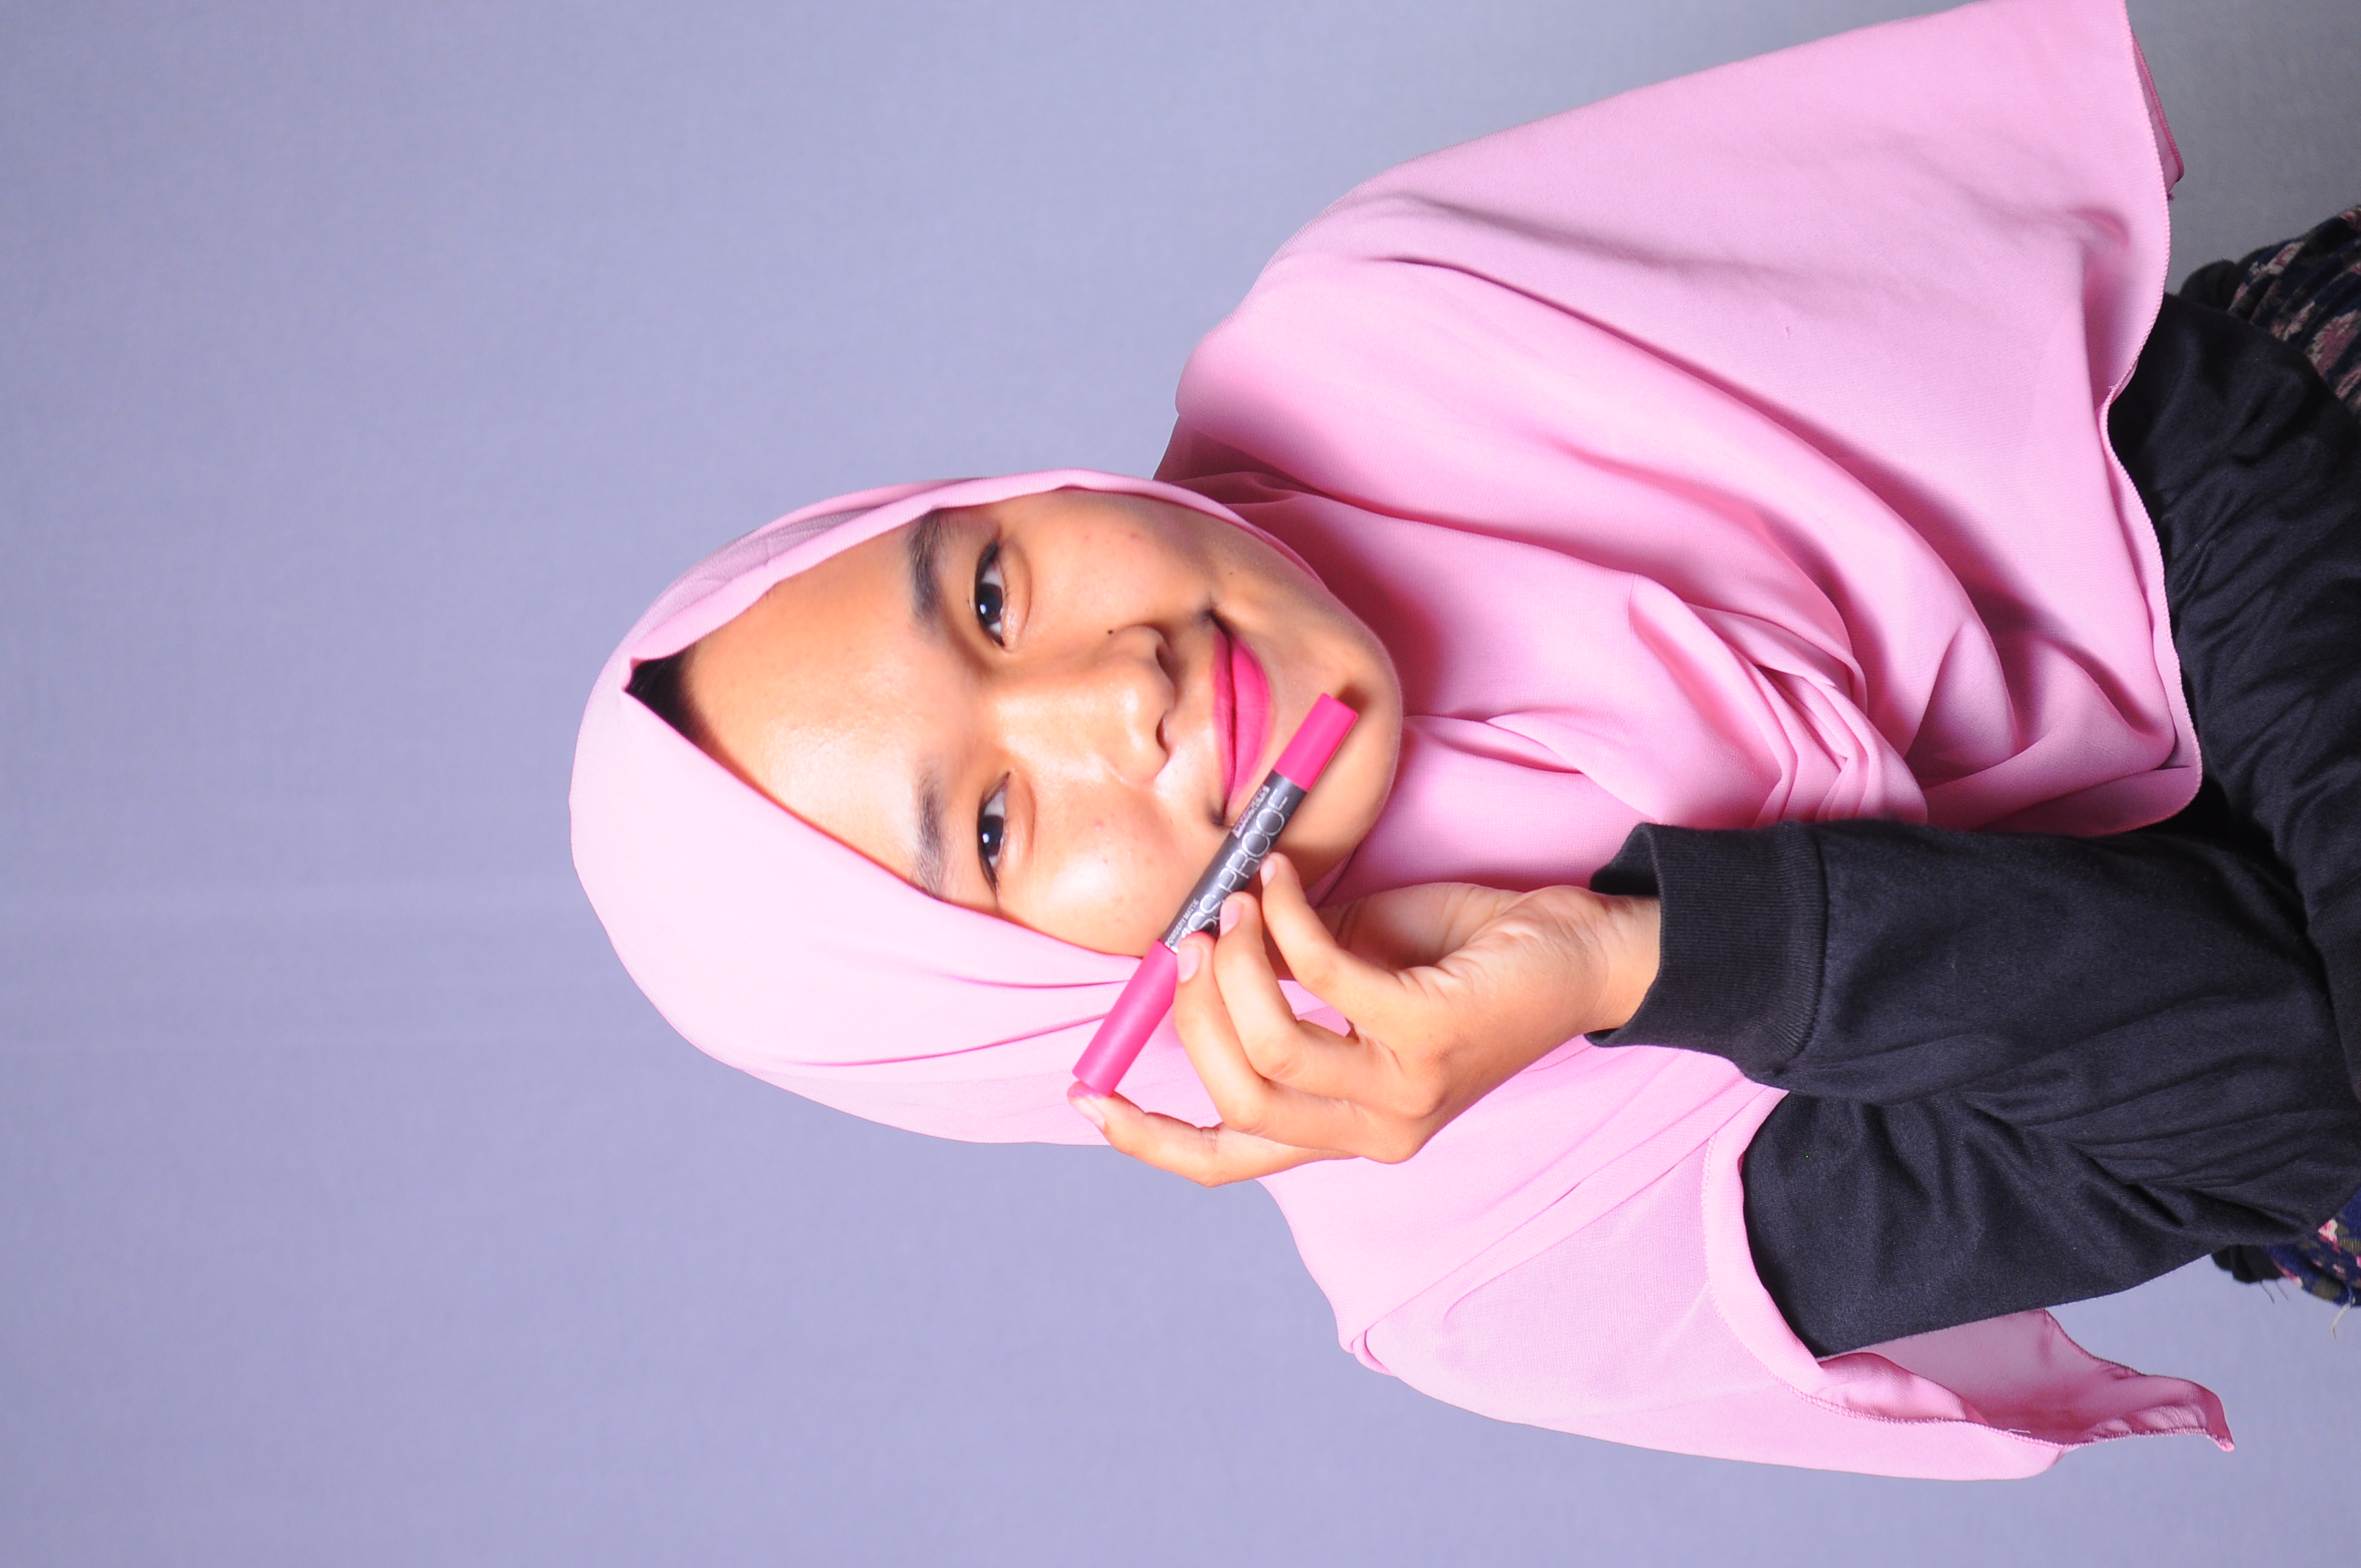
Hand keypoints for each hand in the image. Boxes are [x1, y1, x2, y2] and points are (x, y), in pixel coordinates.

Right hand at [1067, 854, 1660, 1185]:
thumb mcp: (1358, 978)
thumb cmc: (1470, 960)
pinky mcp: (1431, 1032)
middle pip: (1238, 1099)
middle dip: (1193, 1012)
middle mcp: (1376, 1130)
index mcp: (1350, 1129)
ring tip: (1238, 900)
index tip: (1091, 1094)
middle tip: (1190, 937)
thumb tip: (1198, 938)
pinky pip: (1321, 975)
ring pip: (1269, 1049)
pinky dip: (1285, 919)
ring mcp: (1406, 1091)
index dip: (1151, 1135)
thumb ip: (1284, 978)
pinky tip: (1280, 880)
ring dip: (1236, 963)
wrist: (1588, 955)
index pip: (1231, 1159)